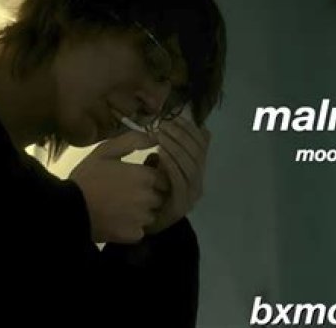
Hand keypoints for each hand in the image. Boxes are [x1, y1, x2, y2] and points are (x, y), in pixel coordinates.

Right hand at [70, 131, 162, 243]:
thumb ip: (133, 141)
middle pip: (160, 197)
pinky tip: (118, 222)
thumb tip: (156, 138)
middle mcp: (150, 197)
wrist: (67, 209)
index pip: (164, 178)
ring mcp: (143, 218)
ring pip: (151, 214)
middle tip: (128, 194)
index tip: (139, 180)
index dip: (153, 179)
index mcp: (146, 176)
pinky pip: (140, 230)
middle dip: (149, 195)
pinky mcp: (134, 235)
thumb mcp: (106, 151)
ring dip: (142, 212)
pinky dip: (133, 227)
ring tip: (122, 209)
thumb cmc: (86, 177)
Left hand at [144, 117, 210, 233]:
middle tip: (164, 125)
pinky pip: (180, 182)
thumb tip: (179, 123)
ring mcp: (192, 194)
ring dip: (177, 148)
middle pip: (197, 154)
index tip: (175, 117)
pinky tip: (161, 154)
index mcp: (196, 168)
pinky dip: (172, 166)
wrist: (133, 218)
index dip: (189, 129)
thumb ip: (170, 145)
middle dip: (181, 136)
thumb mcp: (158, 161)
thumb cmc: (143, 186)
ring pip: (190, 166)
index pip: (201, 144)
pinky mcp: (181, 205)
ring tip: (161, 136)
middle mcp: (198, 181)